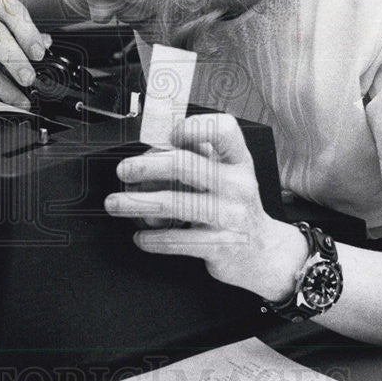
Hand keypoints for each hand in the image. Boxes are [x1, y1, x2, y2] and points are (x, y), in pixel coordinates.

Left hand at [104, 113, 306, 300]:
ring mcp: (231, 216)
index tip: (168, 135)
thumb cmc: (236, 206)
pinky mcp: (221, 245)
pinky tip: (141, 237)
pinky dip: (152, 238)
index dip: (192, 128)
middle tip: (124, 170)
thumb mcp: (228, 175)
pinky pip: (177, 240)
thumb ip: (198, 158)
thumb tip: (153, 148)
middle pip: (185, 165)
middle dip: (146, 166)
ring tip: (116, 204)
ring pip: (174, 204)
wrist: (265, 252)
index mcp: (238, 161)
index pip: (222, 130)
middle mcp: (238, 184)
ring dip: (137, 203)